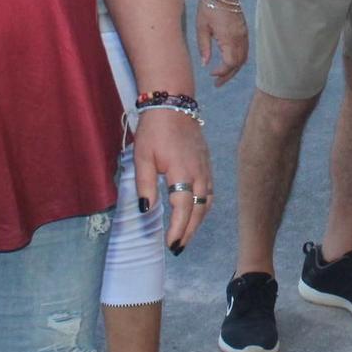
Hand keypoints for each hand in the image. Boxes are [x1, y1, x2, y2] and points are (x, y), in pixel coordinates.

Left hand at [132, 106, 212, 253]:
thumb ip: (145, 185)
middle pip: (199, 210)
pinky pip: (210, 191)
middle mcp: (198, 173)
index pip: (183, 210)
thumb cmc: (154, 130)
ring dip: (198, 221)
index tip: (171, 244)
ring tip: (186, 234)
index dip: (178, 230)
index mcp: (182, 173)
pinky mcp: (206, 163)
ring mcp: (205, 168)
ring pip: (207, 202)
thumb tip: (146, 209)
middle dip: (190, 231)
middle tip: (178, 247)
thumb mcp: (142, 157)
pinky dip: (203, 206)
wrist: (173, 104)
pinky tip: (195, 212)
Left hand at [195, 0, 248, 84]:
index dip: (222, 72)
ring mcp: (244, 34)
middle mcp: (239, 38)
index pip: (230, 63)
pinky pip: (245, 50)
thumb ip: (204, 47)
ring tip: (223, 75)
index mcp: (228, 38)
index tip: (211, 74)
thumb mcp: (201, 28)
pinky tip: (229, 62)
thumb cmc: (208, 7)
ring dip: (234, 68)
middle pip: (238, 64)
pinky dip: (238, 59)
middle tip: (217, 83)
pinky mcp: (244, 31)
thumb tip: (205, 64)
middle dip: (228, 75)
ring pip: (244, 58)